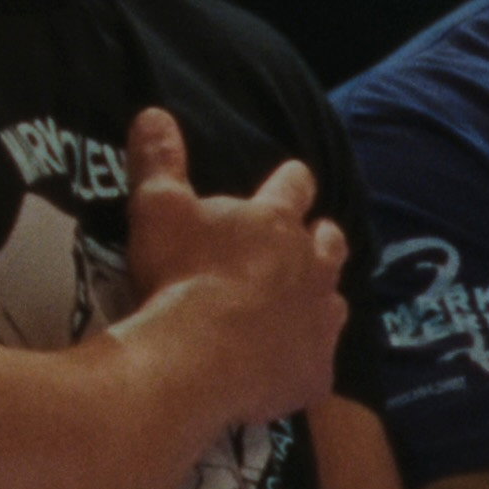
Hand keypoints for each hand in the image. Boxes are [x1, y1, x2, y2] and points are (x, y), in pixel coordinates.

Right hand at [122, 108, 348, 425]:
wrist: (196, 360)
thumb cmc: (179, 276)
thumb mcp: (157, 209)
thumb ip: (159, 162)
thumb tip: (154, 113)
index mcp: (277, 222)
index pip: (295, 186)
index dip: (291, 181)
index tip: (291, 178)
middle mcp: (312, 267)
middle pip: (330, 242)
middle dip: (321, 239)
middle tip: (311, 240)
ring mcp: (320, 323)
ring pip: (334, 303)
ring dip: (319, 301)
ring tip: (303, 307)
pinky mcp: (316, 375)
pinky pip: (318, 368)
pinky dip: (304, 366)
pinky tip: (288, 374)